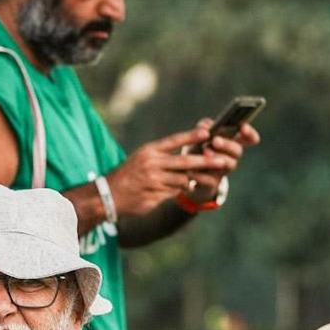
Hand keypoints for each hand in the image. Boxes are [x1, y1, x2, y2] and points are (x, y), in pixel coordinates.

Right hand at [102, 125, 240, 217]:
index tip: (207, 133)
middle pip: (184, 162)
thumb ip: (162, 157)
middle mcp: (152, 165)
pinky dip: (180, 190)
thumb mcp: (141, 159)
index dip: (191, 137)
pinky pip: (175, 192)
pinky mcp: (155, 196)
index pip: (173, 141)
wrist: (107, 196)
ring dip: (192, 179)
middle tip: (222, 161)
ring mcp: (154, 182)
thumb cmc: (128, 175)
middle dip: (205, 161)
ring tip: (200, 177)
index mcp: (149, 151)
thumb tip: (187, 158)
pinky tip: (182, 188)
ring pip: (182, 179)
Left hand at [178, 116, 259, 201]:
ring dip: (218, 157)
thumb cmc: (196, 149)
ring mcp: (224, 171)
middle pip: (238, 151)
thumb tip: (206, 126)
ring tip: (206, 151)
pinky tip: (192, 172)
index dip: (250, 134)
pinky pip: (211, 180)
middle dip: (228, 145)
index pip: (249, 139)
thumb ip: (203, 127)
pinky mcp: (213, 183)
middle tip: (215, 141)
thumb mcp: (198, 136)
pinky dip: (201, 175)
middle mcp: (232, 157)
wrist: (187, 173)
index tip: (243, 127)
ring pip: (230, 164)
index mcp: (231, 143)